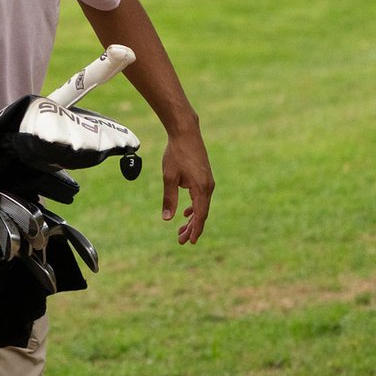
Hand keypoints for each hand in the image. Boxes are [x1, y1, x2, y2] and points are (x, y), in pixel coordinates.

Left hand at [161, 129, 213, 243]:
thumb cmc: (176, 154)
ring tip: (181, 229)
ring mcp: (208, 182)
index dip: (195, 230)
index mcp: (202, 189)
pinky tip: (186, 212)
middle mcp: (208, 187)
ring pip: (201, 205)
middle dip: (191, 227)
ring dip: (192, 218)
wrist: (186, 133)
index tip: (188, 241)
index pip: (200, 215)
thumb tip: (167, 219)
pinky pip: (201, 197)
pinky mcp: (205, 177)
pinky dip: (194, 206)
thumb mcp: (169, 177)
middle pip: (201, 213)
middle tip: (181, 240)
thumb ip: (169, 199)